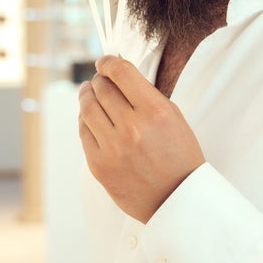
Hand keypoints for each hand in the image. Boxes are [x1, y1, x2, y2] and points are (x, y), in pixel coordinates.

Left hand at [78, 55, 205, 222]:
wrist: (177, 200)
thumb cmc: (179, 156)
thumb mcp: (174, 118)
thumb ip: (146, 95)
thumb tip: (117, 74)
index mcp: (156, 112)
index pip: (121, 72)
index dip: (108, 62)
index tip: (105, 62)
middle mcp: (132, 128)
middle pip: (102, 88)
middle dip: (99, 79)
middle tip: (99, 79)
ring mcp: (113, 148)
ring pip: (87, 108)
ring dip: (86, 95)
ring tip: (88, 92)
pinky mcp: (99, 165)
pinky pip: (83, 132)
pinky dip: (85, 120)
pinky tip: (90, 116)